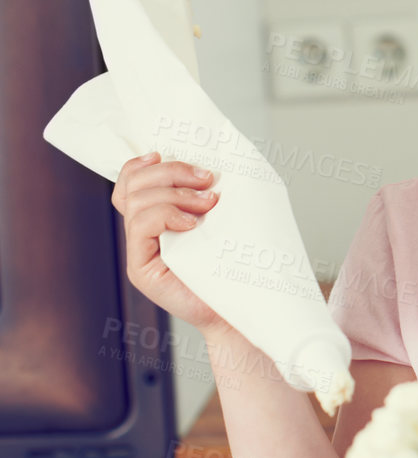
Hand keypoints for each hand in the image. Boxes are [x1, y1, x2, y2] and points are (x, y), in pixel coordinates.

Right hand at [112, 152, 232, 337]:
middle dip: (171, 171)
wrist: (246, 305)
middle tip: (208, 180)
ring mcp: (140, 250)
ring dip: (175, 192)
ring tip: (208, 205)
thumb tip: (213, 155)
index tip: (165, 152)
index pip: (131, 181)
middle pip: (132, 183)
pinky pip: (140, 225)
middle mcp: (144, 232)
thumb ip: (209, 188)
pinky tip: (192, 225)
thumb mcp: (227, 213)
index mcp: (158, 216)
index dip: (142, 163)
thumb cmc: (241, 260)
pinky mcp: (142, 268)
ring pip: (137, 200)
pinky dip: (166, 214)